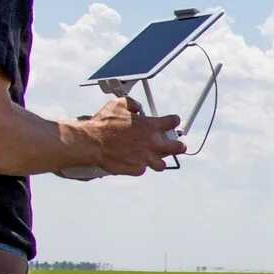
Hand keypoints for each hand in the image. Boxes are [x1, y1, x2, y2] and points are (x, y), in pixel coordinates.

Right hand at [70, 98, 184, 177]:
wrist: (93, 142)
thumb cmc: (104, 124)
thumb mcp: (118, 105)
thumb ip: (132, 104)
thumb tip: (137, 107)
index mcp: (150, 126)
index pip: (172, 122)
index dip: (173, 121)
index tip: (173, 122)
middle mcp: (152, 143)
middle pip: (177, 147)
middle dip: (179, 146)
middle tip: (179, 146)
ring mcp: (145, 158)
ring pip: (162, 164)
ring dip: (159, 161)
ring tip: (156, 159)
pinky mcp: (137, 169)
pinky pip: (142, 169)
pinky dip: (138, 166)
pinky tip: (133, 162)